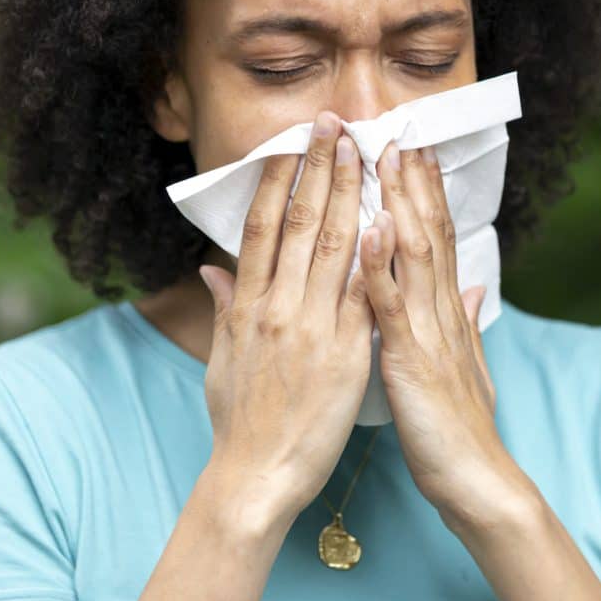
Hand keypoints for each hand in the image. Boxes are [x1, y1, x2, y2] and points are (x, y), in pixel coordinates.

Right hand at [195, 110, 381, 522]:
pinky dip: (376, 255)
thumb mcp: (220, 358)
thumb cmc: (238, 422)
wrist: (255, 477)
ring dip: (349, 192)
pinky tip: (389, 218)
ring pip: (332, 244)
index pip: (260, 225)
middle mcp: (276, 306)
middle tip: (334, 123)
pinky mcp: (345, 352)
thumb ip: (223, 307)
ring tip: (363, 151)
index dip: (277, 178)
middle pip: (298, 221)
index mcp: (246, 304)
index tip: (291, 142)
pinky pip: (364, 294)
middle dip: (318, 168)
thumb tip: (211, 267)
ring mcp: (311, 327)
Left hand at [360, 140, 507, 516]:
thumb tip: (474, 287)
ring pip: (414, 254)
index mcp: (445, 312)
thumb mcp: (463, 367)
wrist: (476, 482)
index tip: (413, 148)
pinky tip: (371, 229)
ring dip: (400, 202)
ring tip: (387, 157)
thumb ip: (465, 321)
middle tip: (400, 127)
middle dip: (414, 180)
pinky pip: (392, 305)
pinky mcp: (410, 358)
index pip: (436, 238)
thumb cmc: (460, 429)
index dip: (425, 192)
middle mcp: (440, 311)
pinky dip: (380, 265)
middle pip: (428, 231)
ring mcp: (428, 331)